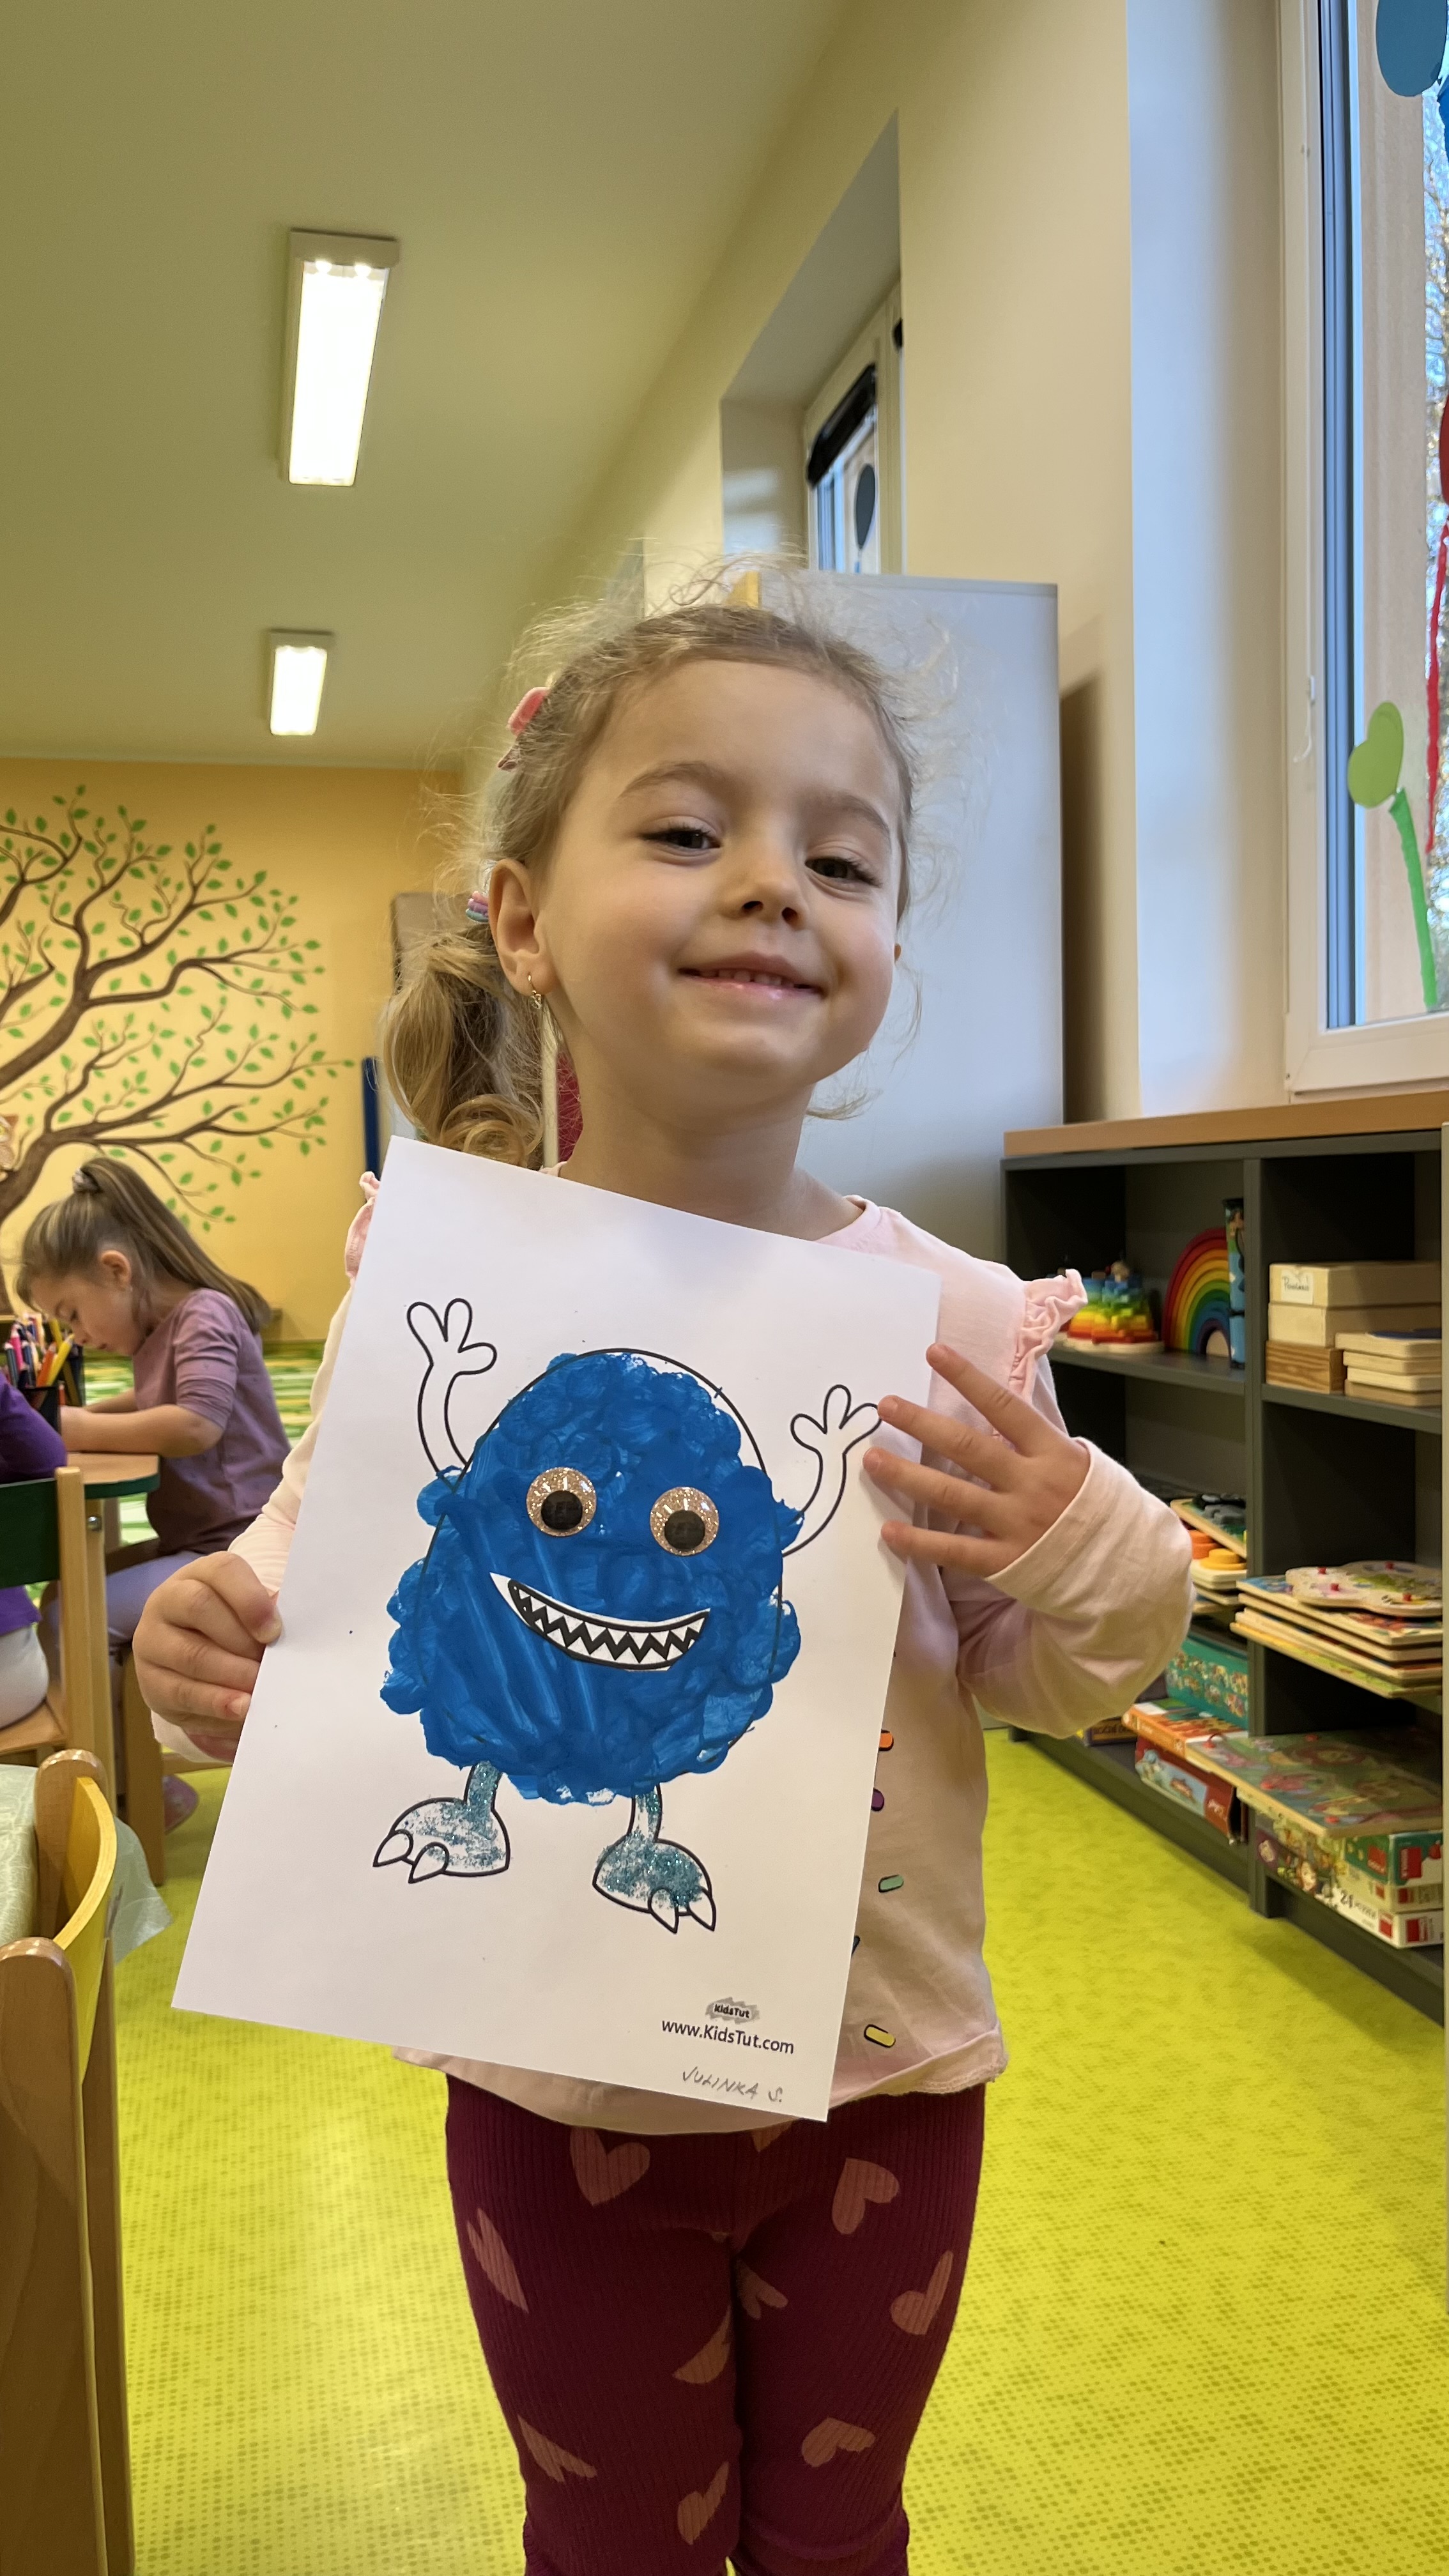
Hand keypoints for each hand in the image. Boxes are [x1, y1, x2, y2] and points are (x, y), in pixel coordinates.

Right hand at [133, 1555, 281, 1760]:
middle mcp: (168, 1600)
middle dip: (240, 1640)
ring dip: (231, 1674)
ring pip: (189, 1653)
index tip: (274, 1631)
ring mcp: (152, 1639)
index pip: (222, 1570)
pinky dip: (215, 1702)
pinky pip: (180, 1691)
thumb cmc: (235, 1633)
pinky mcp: (149, 1680)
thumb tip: (287, 1616)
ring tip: (260, 1690)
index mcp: (200, 1575)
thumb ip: (268, 1614)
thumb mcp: (251, 1617)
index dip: (250, 1598)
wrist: (196, 1667)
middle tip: (269, 1666)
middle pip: (199, 1606)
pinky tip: (241, 1708)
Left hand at [864, 1342, 1088, 1578]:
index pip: (1004, 1407)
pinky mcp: (1005, 1562)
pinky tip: (888, 1531)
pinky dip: (919, 1543)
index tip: (934, 1353)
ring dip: (907, 1476)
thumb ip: (1036, 1442)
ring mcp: (1016, 1524)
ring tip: (871, 1459)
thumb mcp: (1078, 1462)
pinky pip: (954, 1551)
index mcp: (1051, 1453)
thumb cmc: (1094, 1506)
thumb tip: (995, 1410)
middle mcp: (1030, 1484)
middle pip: (968, 1448)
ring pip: (952, 1496)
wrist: (1124, 1565)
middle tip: (885, 1406)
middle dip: (923, 1424)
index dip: (968, 1378)